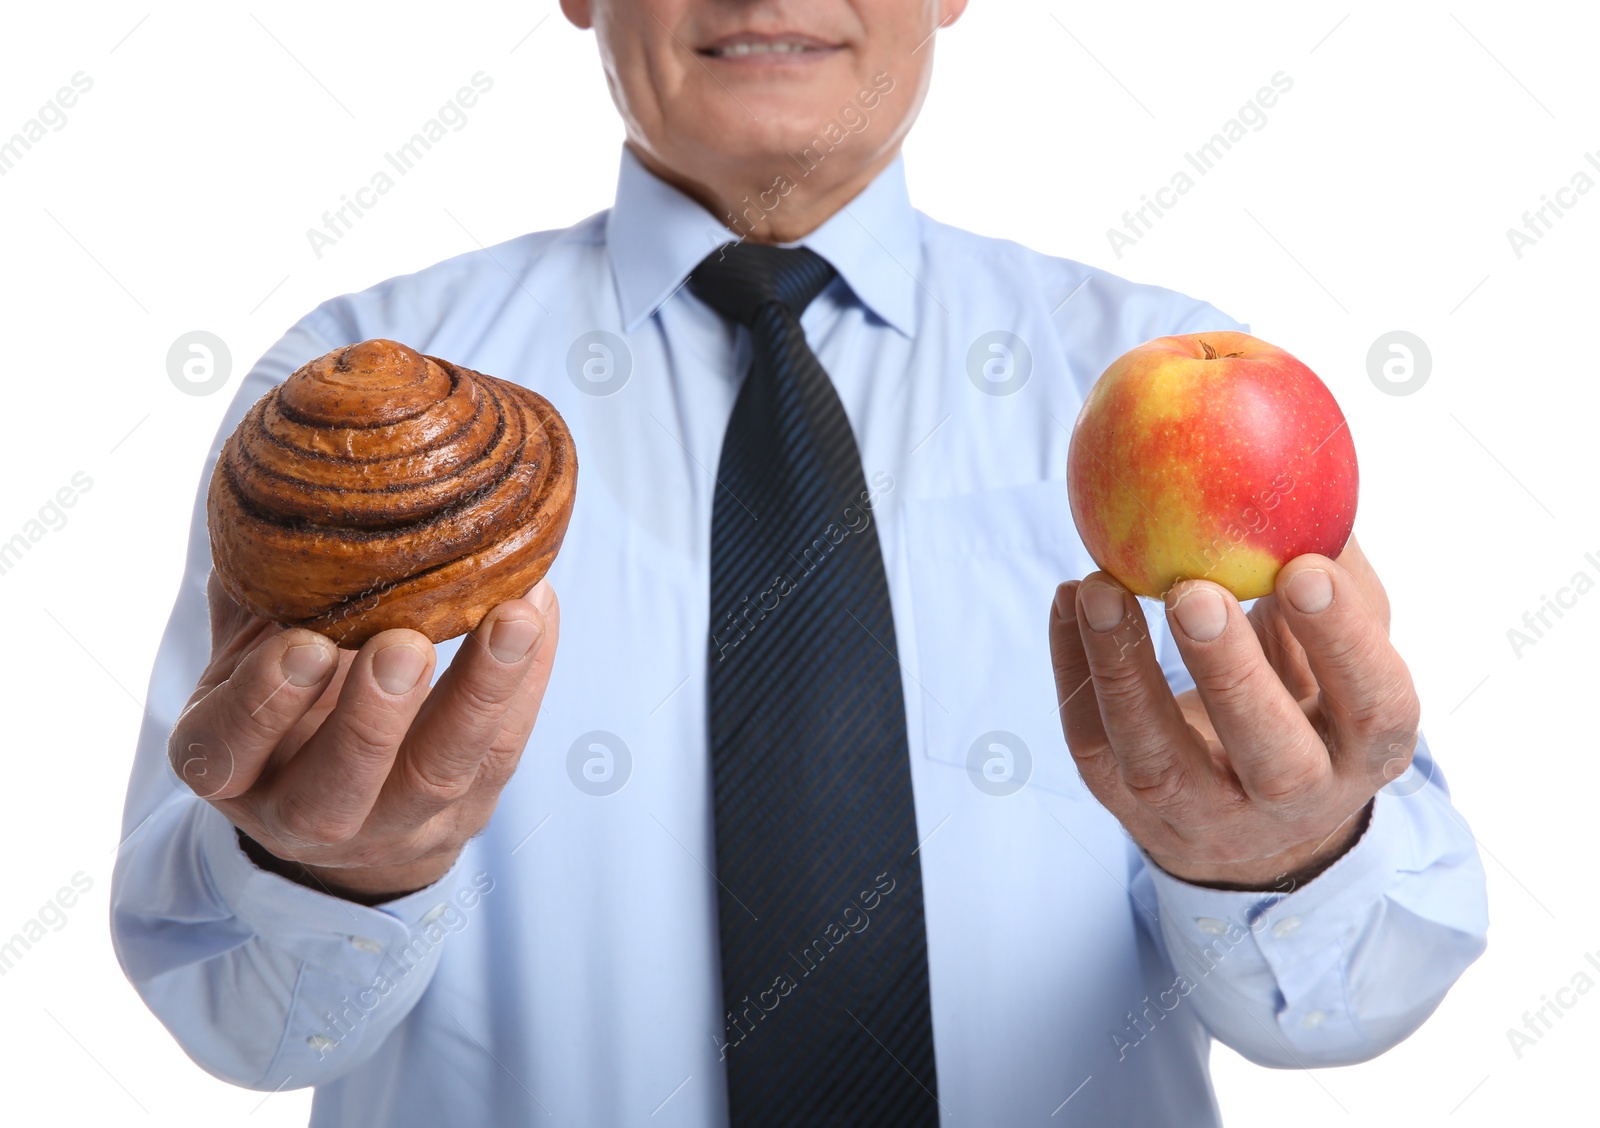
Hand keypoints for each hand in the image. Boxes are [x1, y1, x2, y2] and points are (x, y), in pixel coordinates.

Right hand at [168, 571, 558, 899]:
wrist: (352, 791)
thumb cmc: (290, 696)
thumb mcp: (246, 655)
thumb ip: (253, 595)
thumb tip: (275, 491)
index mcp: (232, 768)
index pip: (227, 750)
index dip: (263, 703)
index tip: (306, 643)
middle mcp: (304, 815)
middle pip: (335, 791)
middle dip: (371, 719)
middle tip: (405, 644)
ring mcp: (393, 822)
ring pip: (437, 775)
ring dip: (477, 695)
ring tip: (511, 619)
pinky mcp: (469, 808)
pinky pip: (504, 750)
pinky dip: (529, 678)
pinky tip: (539, 607)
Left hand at [1048, 536, 1418, 889]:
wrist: (1247, 818)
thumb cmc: (1306, 697)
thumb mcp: (1339, 648)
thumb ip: (1335, 577)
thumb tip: (1307, 474)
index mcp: (1366, 751)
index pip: (1375, 705)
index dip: (1342, 641)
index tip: (1304, 568)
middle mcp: (1295, 800)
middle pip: (1272, 755)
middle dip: (1231, 672)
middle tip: (1194, 592)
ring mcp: (1206, 814)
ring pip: (1158, 760)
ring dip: (1123, 670)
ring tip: (1099, 588)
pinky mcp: (1129, 809)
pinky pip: (1092, 741)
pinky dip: (1073, 668)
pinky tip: (1070, 599)